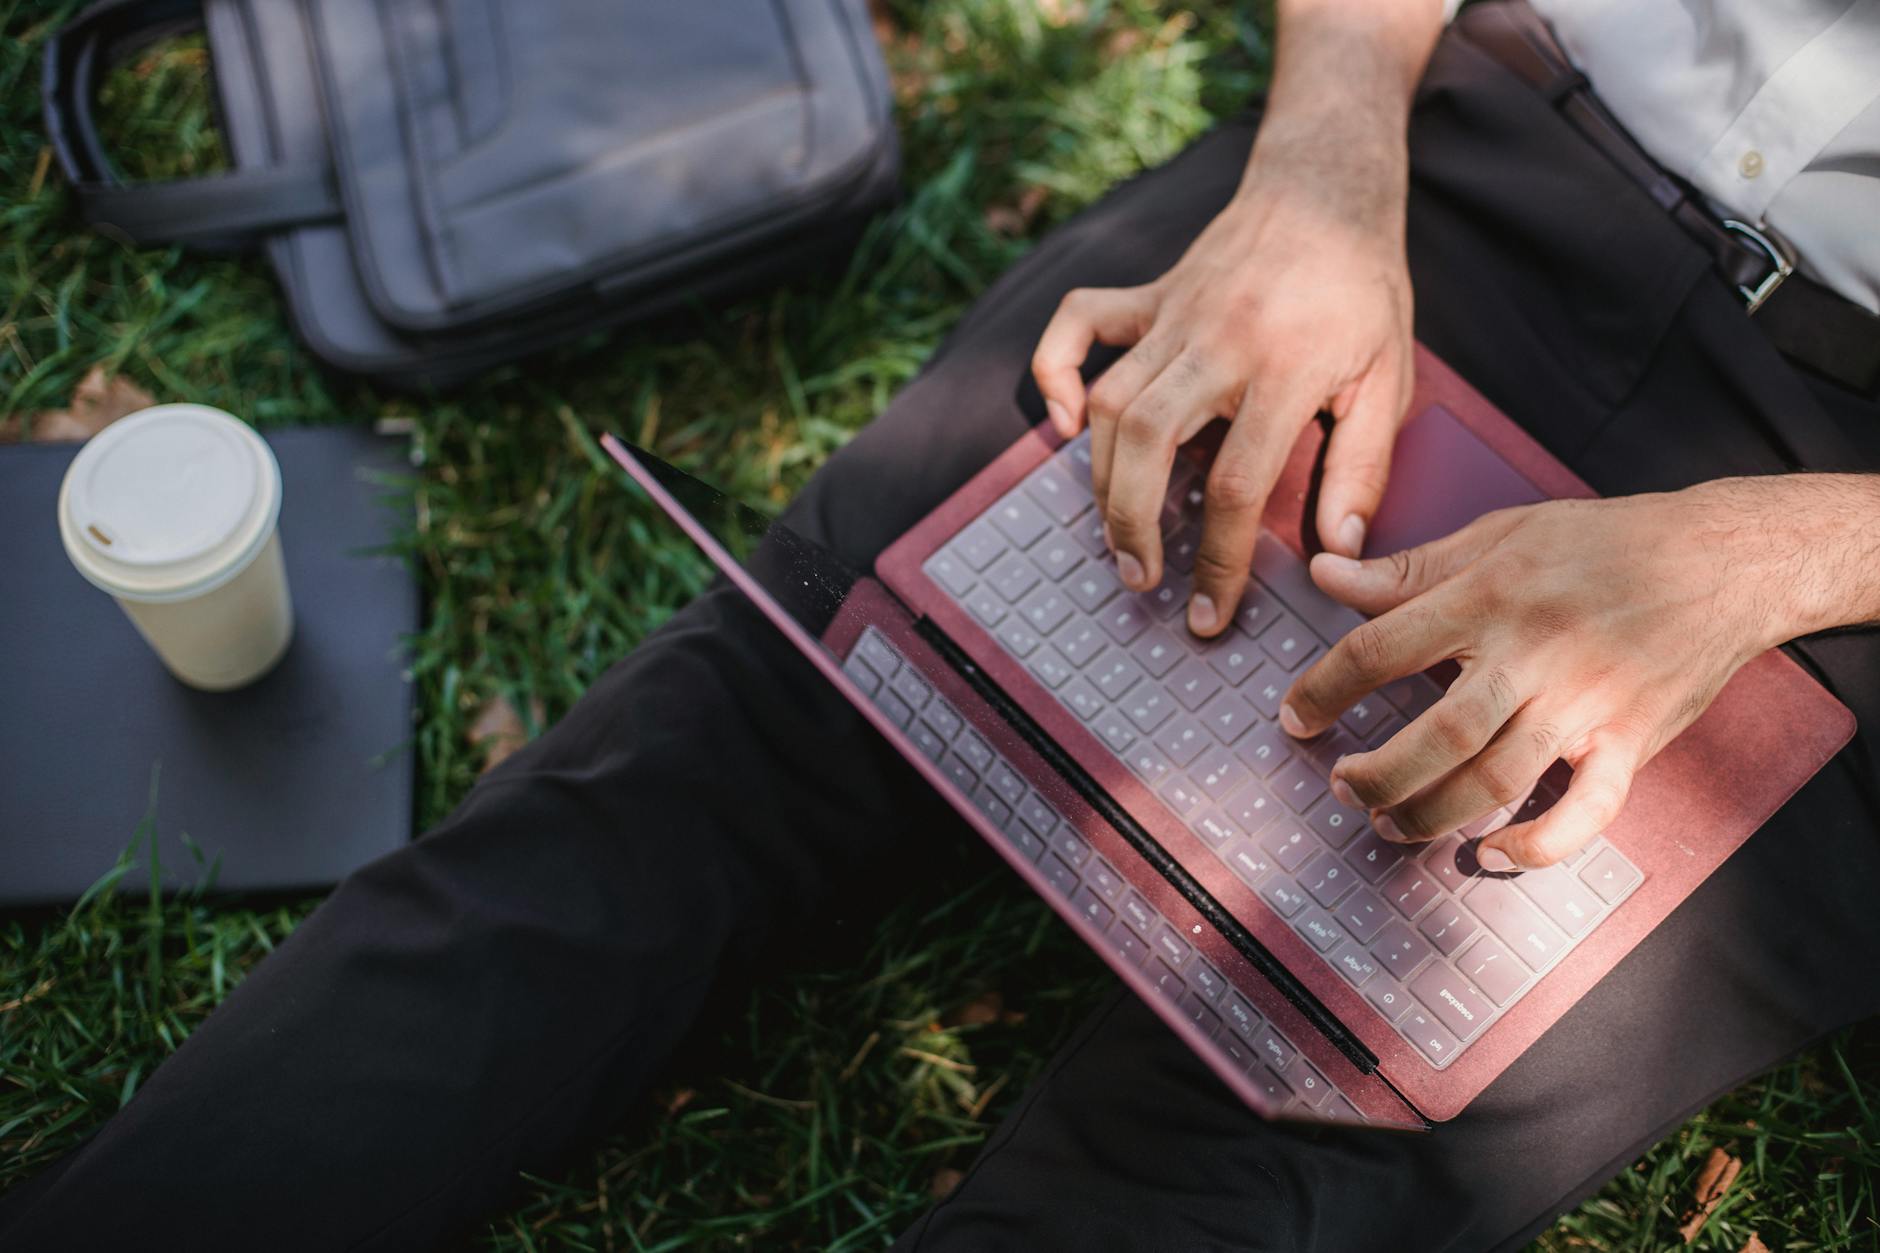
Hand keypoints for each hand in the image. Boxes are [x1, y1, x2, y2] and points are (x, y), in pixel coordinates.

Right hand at [1030, 135, 1414, 637]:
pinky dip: (1054, 371)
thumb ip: (1361, 469)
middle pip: (1148, 442)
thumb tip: (1338, 552)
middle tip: (1142, 577)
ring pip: (1109, 401)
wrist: (1326, 188)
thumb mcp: (1389, 380)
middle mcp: (1216, 341)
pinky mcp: (1145, 294)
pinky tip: (1068, 424)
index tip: (1211, 615)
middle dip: (1133, 523)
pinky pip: (1076, 324)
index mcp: (1283, 369)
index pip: (1237, 485)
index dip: (1220, 562)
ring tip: (1118, 532)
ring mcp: (1171, 313)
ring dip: (1101, 476)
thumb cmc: (1362, 292)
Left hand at [1278, 482, 1818, 869]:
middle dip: (1376, 775)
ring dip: (1432, 816)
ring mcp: (1584, 705)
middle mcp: (1532, 656)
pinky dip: (1538, 846)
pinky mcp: (1630, 743)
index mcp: (1488, 597)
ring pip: (1495, 781)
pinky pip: (1586, 814)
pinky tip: (1494, 852)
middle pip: (1436, 735)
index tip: (1294, 718)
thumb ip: (1408, 569)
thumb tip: (1324, 574)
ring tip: (1391, 824)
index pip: (1380, 649)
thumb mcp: (1498, 534)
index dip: (1324, 689)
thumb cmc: (1601, 543)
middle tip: (1343, 787)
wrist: (1725, 558)